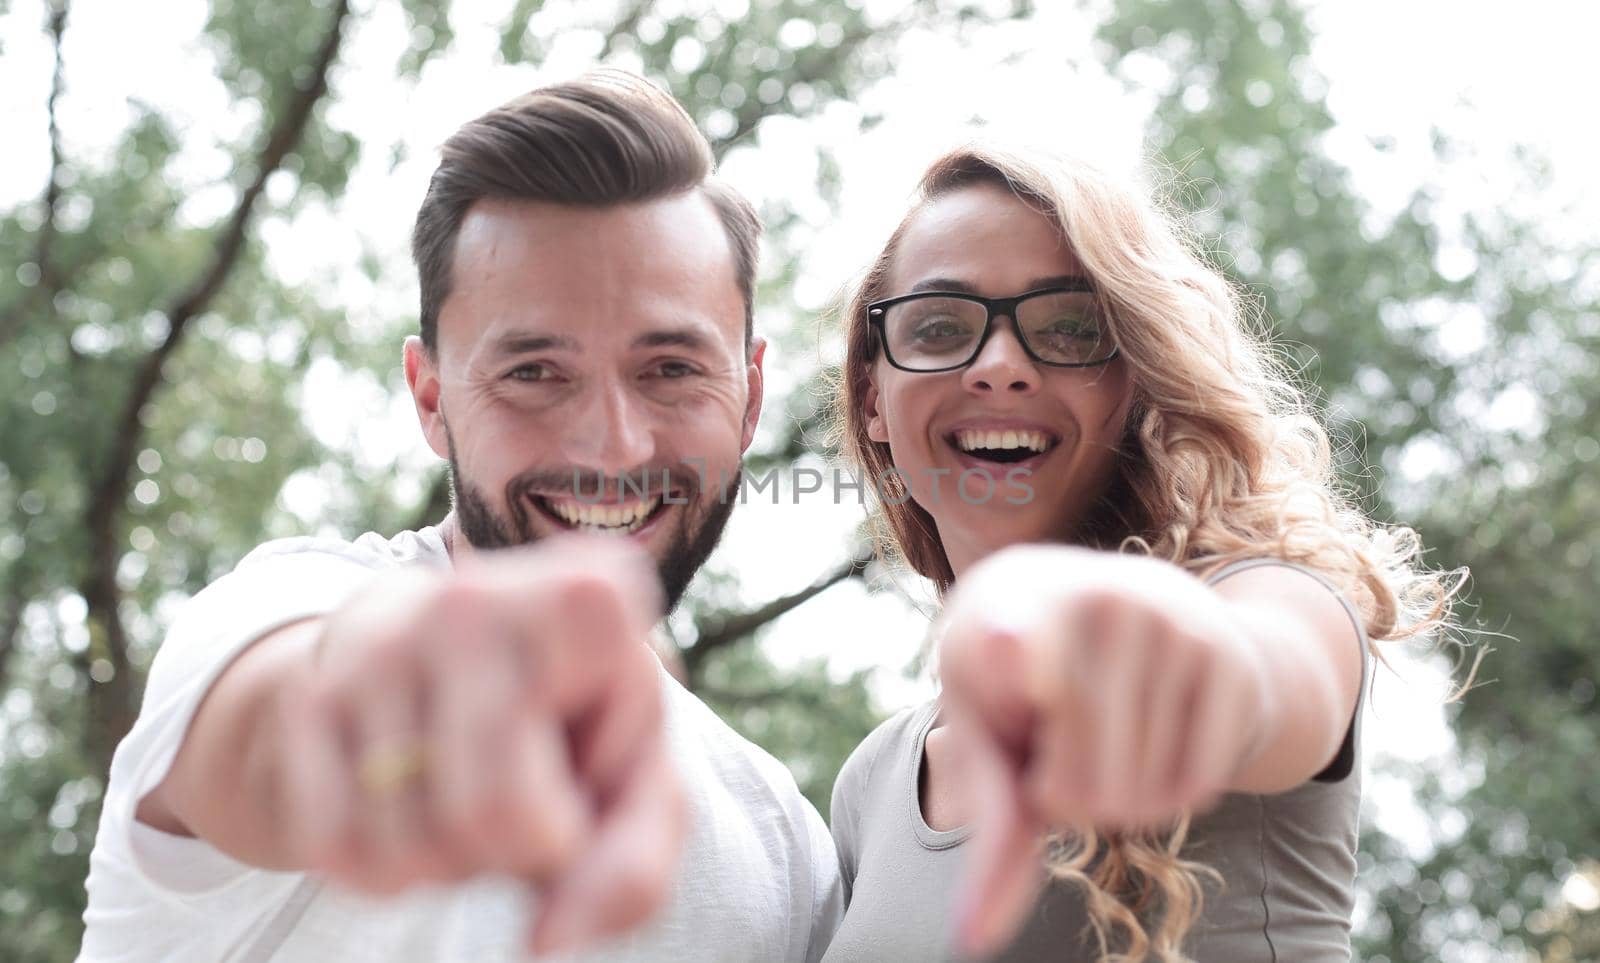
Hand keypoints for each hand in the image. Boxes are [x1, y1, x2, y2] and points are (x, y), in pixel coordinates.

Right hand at [272, 535, 682, 954]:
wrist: (463, 649)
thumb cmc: (576, 719)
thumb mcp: (638, 780)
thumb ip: (632, 867)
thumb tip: (544, 943)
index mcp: (593, 601)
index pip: (552, 814)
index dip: (566, 836)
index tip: (582, 770)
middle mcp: (478, 600)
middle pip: (479, 821)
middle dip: (505, 856)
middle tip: (526, 804)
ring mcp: (382, 640)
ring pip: (399, 843)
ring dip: (443, 862)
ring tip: (474, 791)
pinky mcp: (311, 685)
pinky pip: (330, 843)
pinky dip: (378, 866)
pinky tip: (415, 806)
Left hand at [936, 546, 1273, 955]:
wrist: (1141, 605)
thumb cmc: (1037, 685)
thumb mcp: (997, 729)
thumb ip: (988, 816)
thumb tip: (972, 938)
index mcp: (1008, 603)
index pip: (1009, 638)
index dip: (1010, 650)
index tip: (1006, 643)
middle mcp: (1092, 598)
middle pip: (1076, 784)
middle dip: (1068, 805)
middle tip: (1063, 754)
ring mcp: (1168, 619)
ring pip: (1136, 794)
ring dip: (1120, 803)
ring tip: (1108, 739)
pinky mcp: (1228, 655)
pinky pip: (1195, 785)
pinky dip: (1173, 796)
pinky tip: (1156, 746)